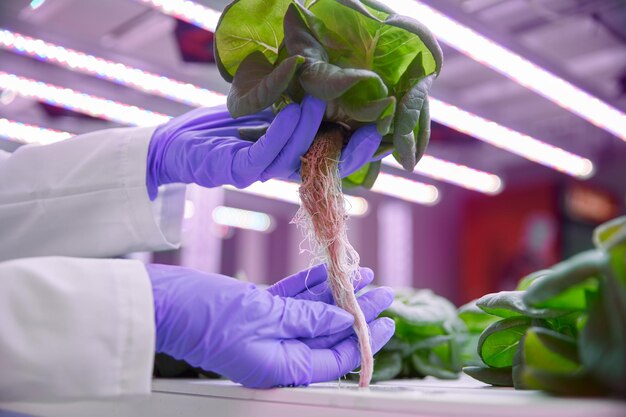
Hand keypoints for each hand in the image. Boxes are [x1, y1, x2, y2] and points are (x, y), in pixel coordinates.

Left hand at [146, 96, 382, 198]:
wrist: (181, 140)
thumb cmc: (228, 122)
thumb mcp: (272, 109)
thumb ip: (300, 104)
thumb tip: (335, 83)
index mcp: (297, 155)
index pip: (336, 157)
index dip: (360, 149)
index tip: (381, 130)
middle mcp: (284, 167)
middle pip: (325, 166)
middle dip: (351, 152)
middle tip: (372, 130)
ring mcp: (262, 172)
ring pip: (295, 156)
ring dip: (310, 129)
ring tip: (320, 100)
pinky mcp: (236, 170)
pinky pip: (264, 155)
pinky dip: (281, 135)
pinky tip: (293, 112)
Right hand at [146, 264, 394, 387]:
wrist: (163, 303)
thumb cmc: (205, 315)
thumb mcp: (264, 316)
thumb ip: (307, 317)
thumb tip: (342, 317)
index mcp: (281, 366)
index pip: (335, 356)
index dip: (365, 338)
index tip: (387, 319)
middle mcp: (277, 352)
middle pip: (328, 332)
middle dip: (358, 312)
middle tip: (385, 292)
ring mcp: (267, 330)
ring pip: (312, 311)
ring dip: (338, 293)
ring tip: (365, 274)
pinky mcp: (257, 310)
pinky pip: (293, 299)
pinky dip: (312, 285)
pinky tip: (330, 271)